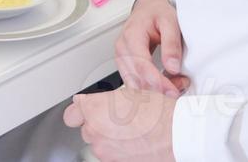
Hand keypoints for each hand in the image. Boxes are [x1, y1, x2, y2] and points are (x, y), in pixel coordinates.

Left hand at [63, 86, 179, 161]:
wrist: (175, 134)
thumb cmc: (157, 113)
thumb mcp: (128, 93)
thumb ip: (101, 100)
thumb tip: (88, 102)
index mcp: (94, 110)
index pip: (72, 114)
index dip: (80, 110)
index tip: (86, 109)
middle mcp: (95, 132)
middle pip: (86, 128)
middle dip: (97, 123)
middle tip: (115, 118)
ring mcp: (104, 151)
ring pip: (98, 143)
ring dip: (107, 138)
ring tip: (128, 131)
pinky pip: (110, 154)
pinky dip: (117, 149)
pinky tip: (133, 141)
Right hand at [115, 0, 185, 94]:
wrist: (147, 8)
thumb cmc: (157, 13)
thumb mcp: (170, 21)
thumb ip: (171, 44)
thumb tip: (172, 67)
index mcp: (131, 36)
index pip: (142, 66)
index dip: (158, 82)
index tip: (173, 91)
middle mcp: (122, 49)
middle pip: (137, 79)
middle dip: (160, 89)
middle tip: (181, 85)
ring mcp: (121, 59)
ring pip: (135, 86)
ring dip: (156, 92)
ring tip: (176, 84)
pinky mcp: (125, 65)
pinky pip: (135, 84)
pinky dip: (151, 89)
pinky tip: (165, 85)